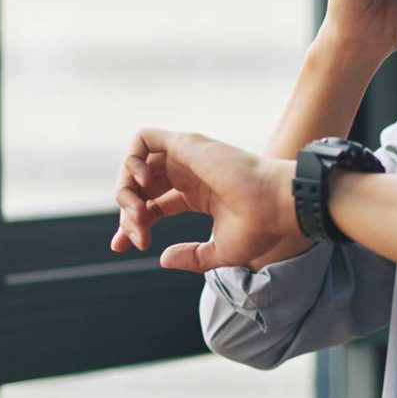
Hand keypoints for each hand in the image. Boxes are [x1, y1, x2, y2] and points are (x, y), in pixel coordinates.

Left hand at [110, 128, 296, 271]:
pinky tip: (143, 184)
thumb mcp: (219, 253)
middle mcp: (190, 174)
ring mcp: (187, 157)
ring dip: (126, 189)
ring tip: (138, 213)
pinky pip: (143, 138)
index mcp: (199, 195)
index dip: (133, 223)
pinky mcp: (186, 143)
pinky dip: (132, 159)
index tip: (121, 246)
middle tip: (135, 237)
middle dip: (127, 213)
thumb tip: (162, 259)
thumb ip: (189, 257)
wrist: (275, 206)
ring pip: (137, 163)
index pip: (153, 205)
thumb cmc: (259, 228)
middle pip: (141, 188)